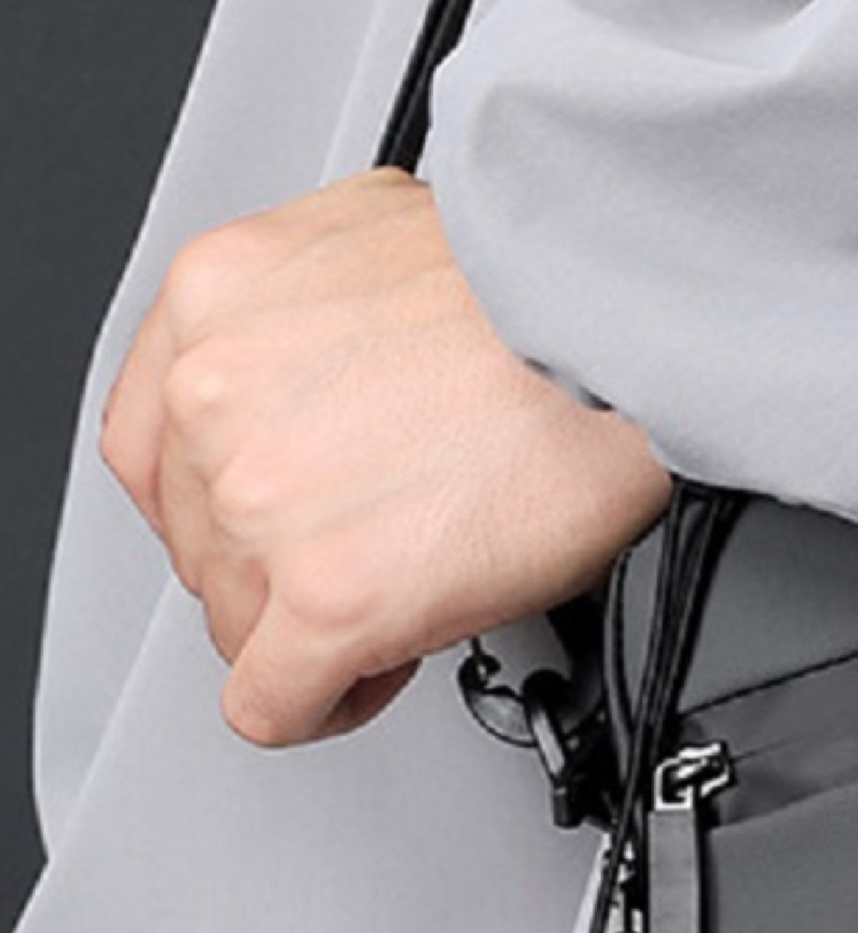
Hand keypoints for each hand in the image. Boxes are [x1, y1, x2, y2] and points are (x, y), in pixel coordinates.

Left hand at [99, 167, 673, 747]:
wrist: (628, 321)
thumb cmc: (546, 279)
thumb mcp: (381, 228)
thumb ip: (310, 300)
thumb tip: (330, 353)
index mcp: (217, 296)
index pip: (153, 438)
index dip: (228, 488)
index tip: (282, 508)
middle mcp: (215, 396)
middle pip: (201, 536)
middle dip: (286, 554)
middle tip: (380, 537)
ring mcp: (260, 502)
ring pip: (236, 620)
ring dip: (315, 621)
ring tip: (409, 580)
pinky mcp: (327, 598)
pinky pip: (275, 704)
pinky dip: (327, 702)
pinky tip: (382, 663)